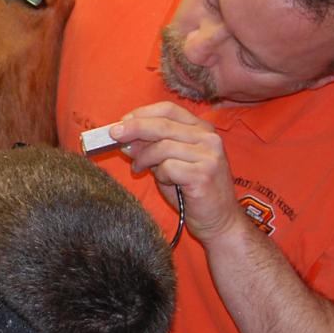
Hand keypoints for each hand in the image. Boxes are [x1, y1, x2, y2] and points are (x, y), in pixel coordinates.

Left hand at [108, 101, 242, 243]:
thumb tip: (124, 138)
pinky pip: (168, 167)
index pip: (169, 109)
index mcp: (203, 130)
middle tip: (114, 135)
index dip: (143, 114)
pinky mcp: (203, 174)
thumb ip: (152, 149)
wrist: (219, 222)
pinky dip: (160, 174)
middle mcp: (209, 138)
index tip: (122, 122)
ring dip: (144, 158)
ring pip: (162, 146)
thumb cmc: (193, 194)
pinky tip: (165, 182)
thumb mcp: (169, 165)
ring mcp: (209, 155)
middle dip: (134, 128)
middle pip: (163, 124)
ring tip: (139, 168)